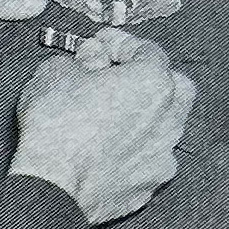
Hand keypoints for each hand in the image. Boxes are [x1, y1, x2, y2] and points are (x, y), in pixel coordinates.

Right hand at [10, 27, 196, 224]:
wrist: (52, 186)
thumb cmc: (56, 128)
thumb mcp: (55, 73)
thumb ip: (81, 60)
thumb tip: (91, 60)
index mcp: (152, 82)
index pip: (146, 50)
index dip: (120, 43)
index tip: (101, 45)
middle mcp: (168, 118)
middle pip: (175, 87)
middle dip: (151, 78)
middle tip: (119, 78)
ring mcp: (163, 154)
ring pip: (165, 126)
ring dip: (143, 117)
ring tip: (111, 117)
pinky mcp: (150, 183)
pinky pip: (148, 158)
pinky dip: (133, 150)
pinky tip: (109, 150)